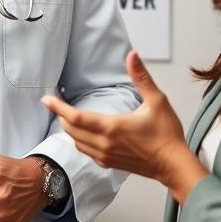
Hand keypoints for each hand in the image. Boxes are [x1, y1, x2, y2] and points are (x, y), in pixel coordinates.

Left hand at [41, 51, 208, 203]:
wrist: (173, 165)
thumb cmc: (167, 135)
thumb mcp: (157, 101)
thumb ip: (142, 77)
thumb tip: (132, 56)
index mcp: (111, 127)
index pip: (76, 117)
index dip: (58, 108)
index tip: (46, 99)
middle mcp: (104, 144)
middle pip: (71, 130)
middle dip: (61, 116)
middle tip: (55, 103)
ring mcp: (105, 156)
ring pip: (77, 143)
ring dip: (69, 129)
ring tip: (67, 116)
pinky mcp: (110, 164)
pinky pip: (87, 152)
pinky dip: (79, 141)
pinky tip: (83, 134)